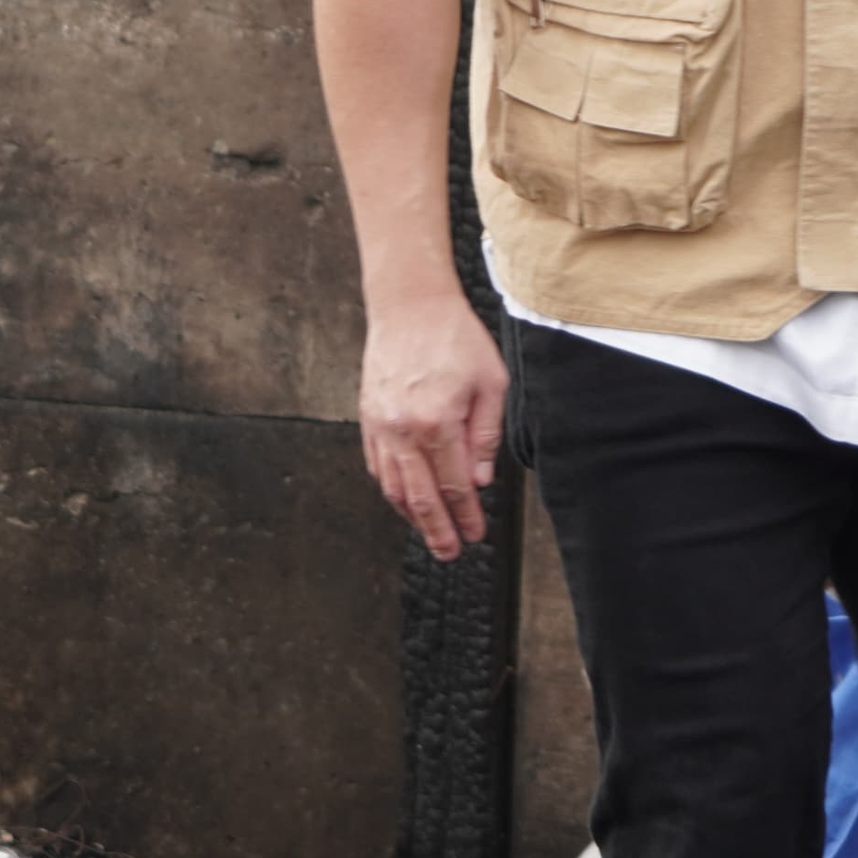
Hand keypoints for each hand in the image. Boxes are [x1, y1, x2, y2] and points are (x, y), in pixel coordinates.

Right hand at [361, 284, 507, 561]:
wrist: (410, 305)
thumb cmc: (454, 337)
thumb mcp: (490, 382)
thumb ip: (486, 435)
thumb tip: (480, 478)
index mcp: (438, 423)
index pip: (454, 485)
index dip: (466, 515)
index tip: (476, 534)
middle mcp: (403, 431)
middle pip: (420, 497)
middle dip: (437, 530)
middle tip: (449, 552)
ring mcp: (380, 426)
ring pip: (393, 486)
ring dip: (411, 516)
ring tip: (429, 534)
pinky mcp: (368, 418)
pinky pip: (377, 465)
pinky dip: (390, 488)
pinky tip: (402, 499)